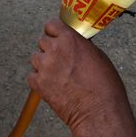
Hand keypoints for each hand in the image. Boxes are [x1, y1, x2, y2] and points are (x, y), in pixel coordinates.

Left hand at [27, 18, 130, 132]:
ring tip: (57, 74)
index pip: (51, 25)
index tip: (56, 37)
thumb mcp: (97, 55)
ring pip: (35, 58)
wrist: (98, 111)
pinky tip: (51, 84)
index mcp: (70, 39)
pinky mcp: (39, 84)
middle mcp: (55, 50)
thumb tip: (73, 44)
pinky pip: (31, 76)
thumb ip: (80, 45)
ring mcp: (45, 67)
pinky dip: (38, 80)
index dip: (54, 32)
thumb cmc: (104, 86)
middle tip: (61, 60)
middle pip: (42, 41)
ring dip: (43, 64)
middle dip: (50, 49)